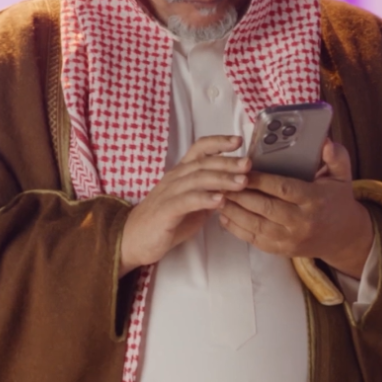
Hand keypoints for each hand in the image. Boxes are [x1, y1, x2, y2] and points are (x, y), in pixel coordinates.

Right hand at [119, 135, 250, 275]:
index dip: (218, 142)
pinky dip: (204, 199)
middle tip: (248, 164)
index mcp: (180, 173)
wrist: (133, 241)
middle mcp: (174, 179)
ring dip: (222, 179)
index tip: (238, 141)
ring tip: (242, 182)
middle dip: (228, 162)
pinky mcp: (165, 211)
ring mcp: (168, 193)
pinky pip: (186, 201)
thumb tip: (233, 187)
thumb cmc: (164, 223)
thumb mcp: (192, 205)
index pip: (199, 149)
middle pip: (203, 163)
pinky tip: (220, 200)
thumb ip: (209, 194)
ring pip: (197, 179)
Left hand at [219, 138, 373, 277]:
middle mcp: (301, 221)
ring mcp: (290, 239)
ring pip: (256, 225)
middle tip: (221, 182)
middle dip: (240, 195)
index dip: (260, 180)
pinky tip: (224, 215)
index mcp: (314, 200)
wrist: (344, 237)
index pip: (283, 188)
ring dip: (234, 212)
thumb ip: (336, 157)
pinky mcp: (281, 250)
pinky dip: (237, 229)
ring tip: (217, 197)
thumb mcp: (342, 176)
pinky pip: (255, 240)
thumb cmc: (337, 200)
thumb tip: (326, 142)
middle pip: (265, 208)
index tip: (241, 170)